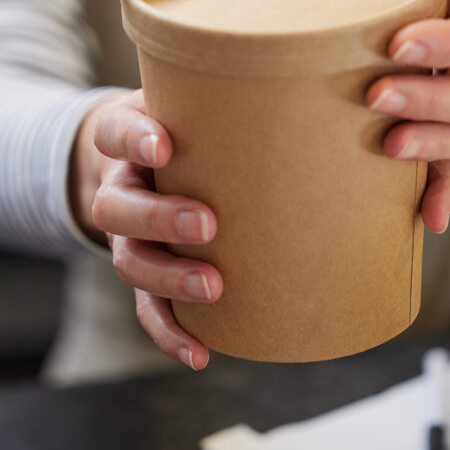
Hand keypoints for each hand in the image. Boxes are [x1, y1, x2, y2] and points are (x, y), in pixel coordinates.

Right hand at [72, 91, 220, 369]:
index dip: (134, 140)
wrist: (147, 153)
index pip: (115, 132)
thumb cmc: (191, 125)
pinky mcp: (145, 270)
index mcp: (128, 139)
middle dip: (160, 217)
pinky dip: (169, 332)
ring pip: (127, 260)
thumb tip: (334, 97)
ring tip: (214, 286)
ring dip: (168, 276)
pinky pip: (145, 308)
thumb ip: (237, 96)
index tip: (165, 145)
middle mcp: (121, 185)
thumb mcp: (197, 100)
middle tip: (208, 222)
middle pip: (116, 206)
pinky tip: (200, 354)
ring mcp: (129, 234)